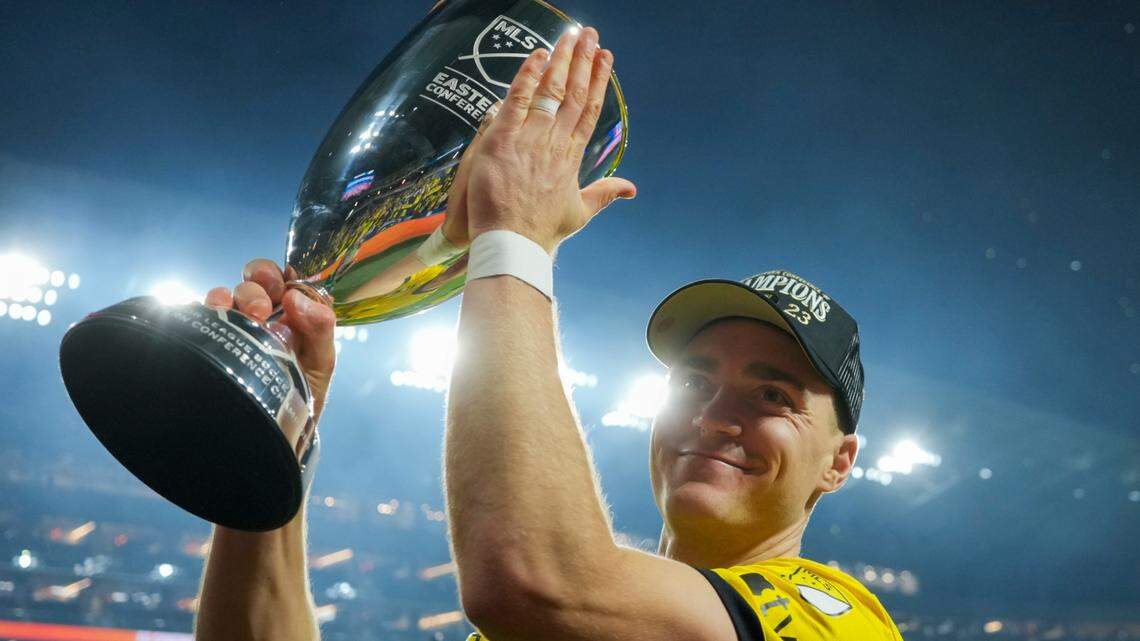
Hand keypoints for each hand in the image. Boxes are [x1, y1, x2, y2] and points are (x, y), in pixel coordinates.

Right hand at [204, 260, 337, 422]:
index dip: (287, 273)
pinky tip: (219, 310)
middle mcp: (267, 315)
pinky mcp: (214, 335)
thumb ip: (320, 328)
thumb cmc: (299, 398)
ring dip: (242, 294)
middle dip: (263, 278)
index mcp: (296, 315)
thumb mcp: (320, 364)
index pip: (290, 278)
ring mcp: (239, 325)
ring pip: (234, 290)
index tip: (287, 283)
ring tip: (252, 317)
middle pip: (260, 277)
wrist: (269, 433)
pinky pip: (207, 309)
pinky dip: (213, 302)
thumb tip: (297, 298)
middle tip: (266, 305)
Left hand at [444, 26, 635, 253]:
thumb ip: (604, 194)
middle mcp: (555, 143)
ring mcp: (530, 140)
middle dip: (583, 61)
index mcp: (572, 157)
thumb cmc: (542, 233)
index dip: (597, 81)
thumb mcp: (579, 213)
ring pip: (549, 92)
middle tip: (590, 34)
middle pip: (573, 94)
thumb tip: (631, 188)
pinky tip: (537, 55)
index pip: (589, 110)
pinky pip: (516, 102)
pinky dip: (526, 78)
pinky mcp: (502, 142)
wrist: (514, 244)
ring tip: (570, 35)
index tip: (605, 58)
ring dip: (561, 61)